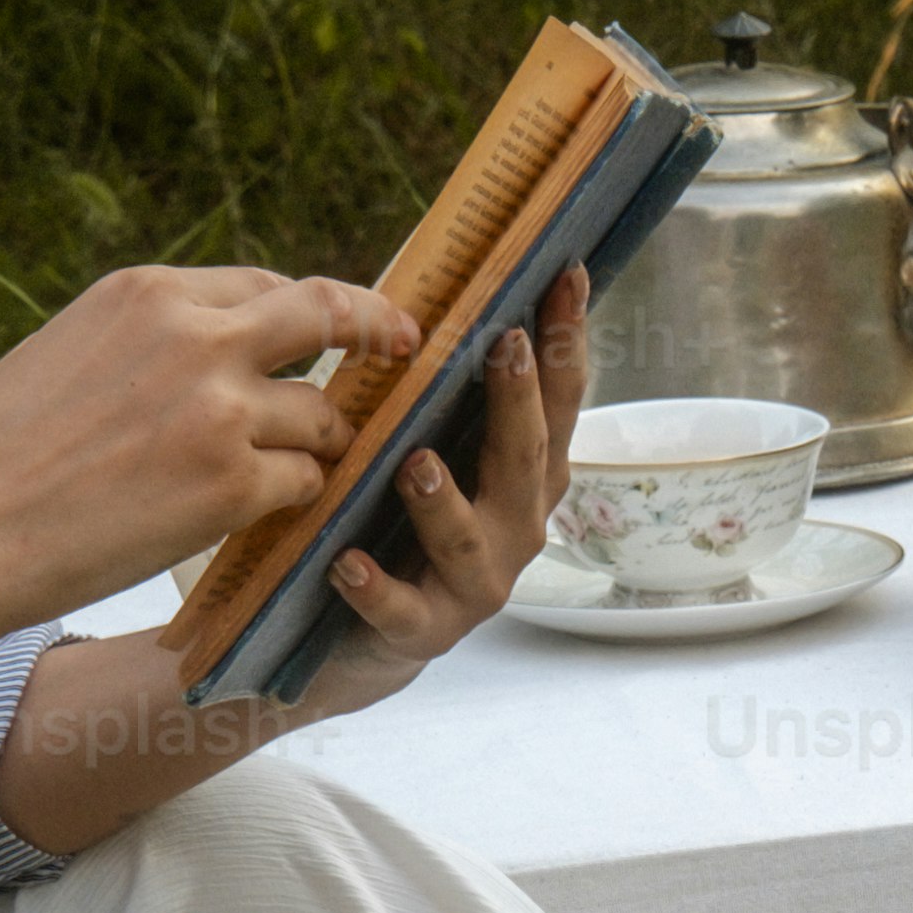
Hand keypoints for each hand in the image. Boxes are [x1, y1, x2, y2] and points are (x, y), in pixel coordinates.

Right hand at [0, 261, 423, 634]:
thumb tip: (210, 343)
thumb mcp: (68, 350)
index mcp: (148, 292)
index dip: (312, 312)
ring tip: (291, 475)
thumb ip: (147, 339)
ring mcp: (221, 407)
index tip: (345, 325)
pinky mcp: (233, 482)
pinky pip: (304, 483)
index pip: (265, 284)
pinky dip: (295, 500)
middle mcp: (195, 334)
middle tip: (409, 347)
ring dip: (319, 447)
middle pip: (327, 313)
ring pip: (320, 417)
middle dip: (378, 328)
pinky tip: (264, 518)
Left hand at [261, 281, 585, 720]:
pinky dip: (376, 587)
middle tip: (506, 346)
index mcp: (525, 476)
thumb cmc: (401, 520)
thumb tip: (446, 291)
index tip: (565, 276)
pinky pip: (402, 610)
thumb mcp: (431, 447)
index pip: (558, 400)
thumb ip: (446, 394)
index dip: (565, 341)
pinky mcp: (424, 631)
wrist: (364, 637)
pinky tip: (347, 562)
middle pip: (526, 461)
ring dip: (444, 501)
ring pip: (469, 539)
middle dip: (518, 404)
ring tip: (416, 463)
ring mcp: (475, 582)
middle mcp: (517, 527)